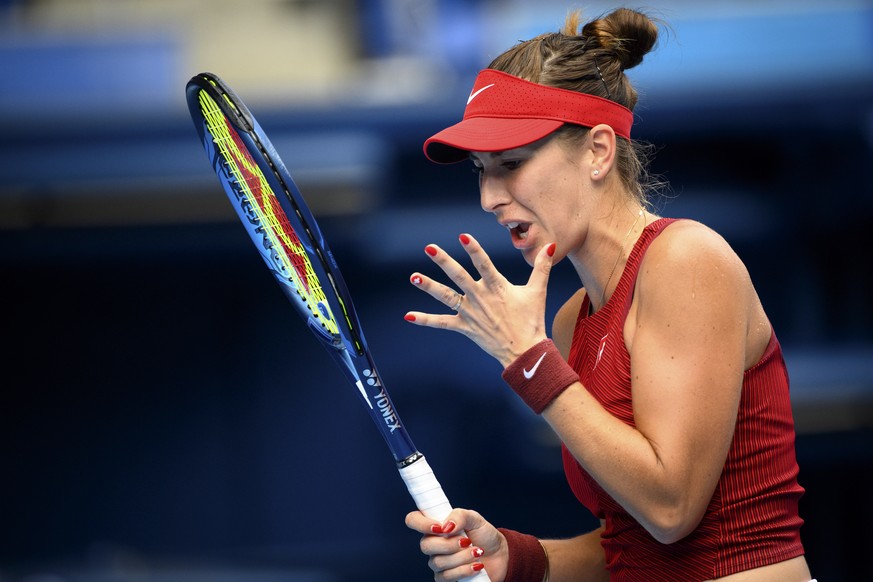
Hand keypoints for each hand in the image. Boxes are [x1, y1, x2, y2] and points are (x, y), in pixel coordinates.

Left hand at [404, 234, 556, 366]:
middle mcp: (480, 298)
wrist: (525, 351)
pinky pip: (442, 323)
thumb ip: (542, 267)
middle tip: (429, 248)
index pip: (483, 263)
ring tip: (414, 277)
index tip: (462, 236)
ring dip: (429, 287)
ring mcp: (471, 313)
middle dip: (444, 261)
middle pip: (459, 276)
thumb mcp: (537, 291)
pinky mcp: (465, 327)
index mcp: (497, 287)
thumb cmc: (532, 320)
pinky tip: (408, 316)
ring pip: (446, 297)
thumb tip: (550, 246)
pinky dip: (426, 320)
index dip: (473, 249)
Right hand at [405, 507, 506, 581]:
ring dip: (461, 557)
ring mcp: (438, 561)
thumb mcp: (475, 519)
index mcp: (436, 525)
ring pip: (438, 562)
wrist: (500, 555)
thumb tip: (446, 525)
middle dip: (449, 545)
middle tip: (467, 541)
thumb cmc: (484, 535)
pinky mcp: (446, 577)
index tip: (439, 527)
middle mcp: (433, 543)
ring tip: (476, 552)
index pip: (413, 520)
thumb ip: (460, 515)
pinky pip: (446, 577)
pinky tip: (476, 566)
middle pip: (425, 545)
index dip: (421, 523)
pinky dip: (464, 570)